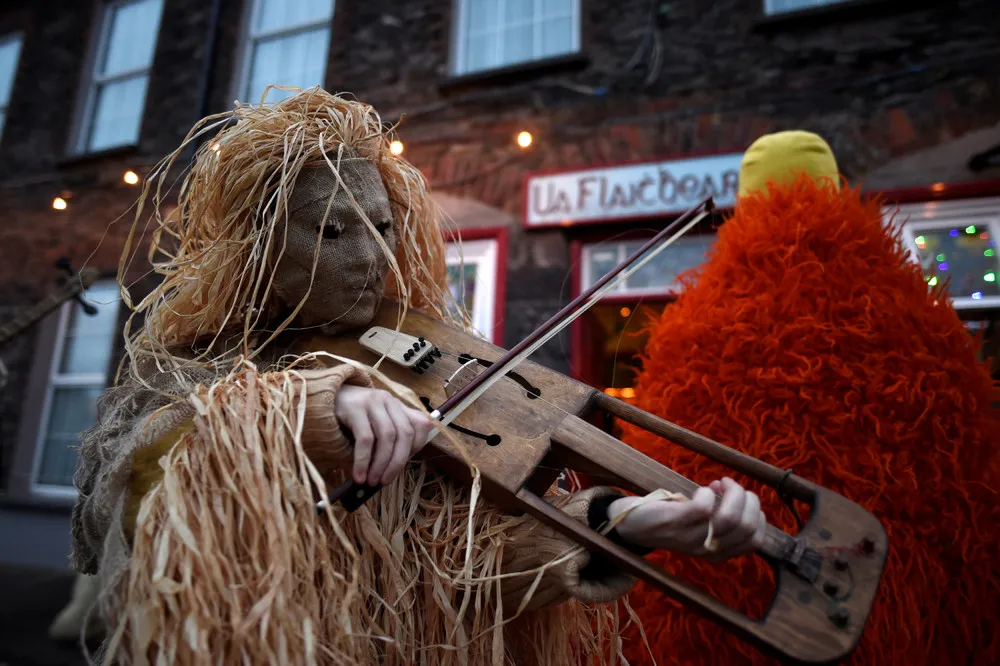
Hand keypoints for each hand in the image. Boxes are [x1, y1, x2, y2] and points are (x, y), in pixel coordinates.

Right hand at [333, 385, 433, 485]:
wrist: (321, 399)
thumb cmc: (350, 419)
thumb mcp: (374, 425)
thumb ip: (387, 441)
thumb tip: (391, 472)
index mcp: (397, 405)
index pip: (420, 425)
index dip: (416, 448)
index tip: (402, 465)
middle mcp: (388, 400)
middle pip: (405, 433)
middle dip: (398, 462)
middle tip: (385, 482)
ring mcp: (372, 401)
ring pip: (387, 436)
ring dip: (381, 464)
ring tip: (372, 481)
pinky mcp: (355, 408)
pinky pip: (365, 439)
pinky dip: (363, 461)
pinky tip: (359, 475)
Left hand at [607, 478, 765, 560]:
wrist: (630, 524)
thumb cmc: (670, 519)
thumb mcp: (700, 526)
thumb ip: (722, 519)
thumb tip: (743, 497)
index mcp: (718, 553)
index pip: (755, 540)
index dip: (757, 514)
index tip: (742, 499)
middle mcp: (707, 549)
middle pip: (747, 527)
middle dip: (748, 499)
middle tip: (730, 486)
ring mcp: (690, 537)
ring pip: (730, 518)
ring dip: (732, 492)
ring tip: (719, 484)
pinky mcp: (674, 521)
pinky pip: (704, 507)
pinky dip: (708, 492)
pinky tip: (701, 489)